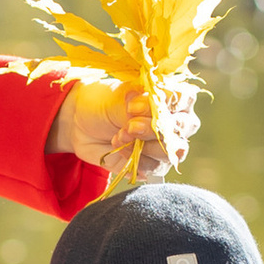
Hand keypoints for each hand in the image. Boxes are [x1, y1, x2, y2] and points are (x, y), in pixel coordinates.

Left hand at [47, 77, 192, 186]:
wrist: (79, 124)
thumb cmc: (102, 103)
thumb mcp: (117, 97)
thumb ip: (138, 103)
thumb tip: (152, 110)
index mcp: (170, 95)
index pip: (184, 98)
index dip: (164, 104)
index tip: (135, 106)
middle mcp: (174, 120)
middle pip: (181, 128)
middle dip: (153, 129)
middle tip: (128, 126)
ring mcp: (166, 144)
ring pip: (173, 151)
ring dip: (143, 145)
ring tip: (119, 136)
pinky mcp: (154, 163)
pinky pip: (156, 167)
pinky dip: (136, 160)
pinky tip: (120, 148)